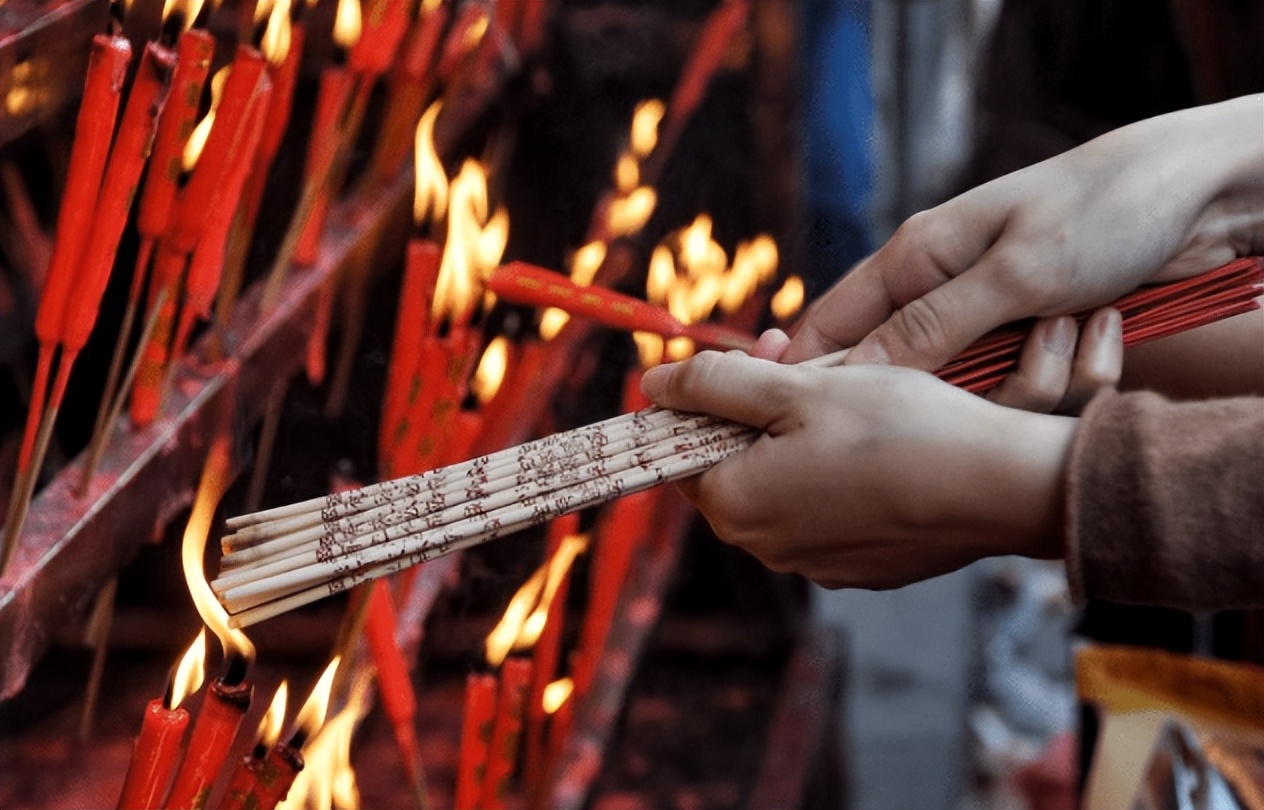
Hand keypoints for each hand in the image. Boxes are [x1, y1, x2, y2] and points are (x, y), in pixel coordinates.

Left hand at [641, 351, 1077, 589]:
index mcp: (736, 506)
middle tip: (802, 365)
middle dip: (756, 412)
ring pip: (785, 486)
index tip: (748, 365)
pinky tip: (879, 444)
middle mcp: (768, 548)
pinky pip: (829, 511)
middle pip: (734, 467)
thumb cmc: (898, 430)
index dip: (705, 402)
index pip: (681, 453)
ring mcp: (818, 563)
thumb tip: (654, 384)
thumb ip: (714, 385)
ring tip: (847, 396)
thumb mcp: (795, 389)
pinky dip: (839, 474)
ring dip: (799, 439)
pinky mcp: (864, 567)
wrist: (1001, 486)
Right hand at [784, 94, 1263, 369]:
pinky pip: (1041, 392)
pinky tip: (1108, 326)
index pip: (833, 326)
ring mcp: (994, 321)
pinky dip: (1083, 369)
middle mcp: (946, 293)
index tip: (821, 419)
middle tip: (1020, 355)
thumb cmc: (1103, 209)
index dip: (816, 374)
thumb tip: (852, 374)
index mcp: (915, 260)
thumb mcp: (1012, 272)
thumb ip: (930, 327)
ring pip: (984, 395)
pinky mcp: (1039, 342)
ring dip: (1042, 376)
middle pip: (913, 379)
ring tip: (1077, 325)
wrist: (1204, 193)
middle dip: (968, 389)